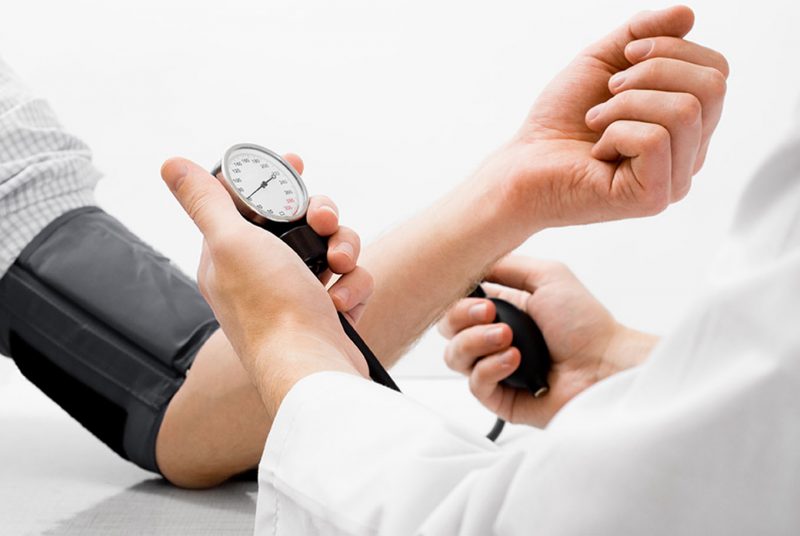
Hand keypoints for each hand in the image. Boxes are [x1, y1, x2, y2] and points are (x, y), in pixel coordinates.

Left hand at [161, 155, 371, 417]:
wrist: (311, 367)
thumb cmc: (270, 310)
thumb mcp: (230, 242)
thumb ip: (205, 201)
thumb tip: (172, 165)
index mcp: (229, 254)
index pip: (250, 203)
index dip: (273, 180)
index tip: (295, 165)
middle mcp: (261, 273)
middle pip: (298, 220)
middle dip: (319, 215)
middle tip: (323, 221)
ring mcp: (296, 293)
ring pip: (330, 246)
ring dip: (343, 249)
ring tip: (340, 266)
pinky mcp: (327, 311)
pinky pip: (349, 279)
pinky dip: (352, 286)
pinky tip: (341, 303)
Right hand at [438, 256, 657, 426]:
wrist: (606, 364)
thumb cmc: (585, 323)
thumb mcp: (547, 275)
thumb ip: (505, 264)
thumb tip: (471, 262)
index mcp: (501, 310)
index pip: (457, 304)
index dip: (458, 298)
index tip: (477, 294)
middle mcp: (493, 339)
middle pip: (448, 330)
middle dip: (462, 318)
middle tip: (491, 314)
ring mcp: (495, 369)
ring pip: (454, 357)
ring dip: (476, 342)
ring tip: (509, 338)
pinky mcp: (501, 398)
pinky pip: (475, 385)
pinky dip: (491, 368)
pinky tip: (515, 360)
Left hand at [473, 5, 727, 237]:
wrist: (522, 165)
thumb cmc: (561, 120)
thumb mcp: (604, 61)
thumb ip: (645, 33)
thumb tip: (687, 14)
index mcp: (689, 124)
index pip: (717, 71)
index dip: (671, 50)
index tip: (624, 60)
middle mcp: (692, 154)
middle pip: (713, 87)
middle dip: (652, 72)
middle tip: (609, 91)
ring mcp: (676, 180)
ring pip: (685, 111)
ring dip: (627, 103)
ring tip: (597, 120)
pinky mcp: (654, 198)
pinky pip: (656, 139)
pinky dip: (616, 132)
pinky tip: (597, 151)